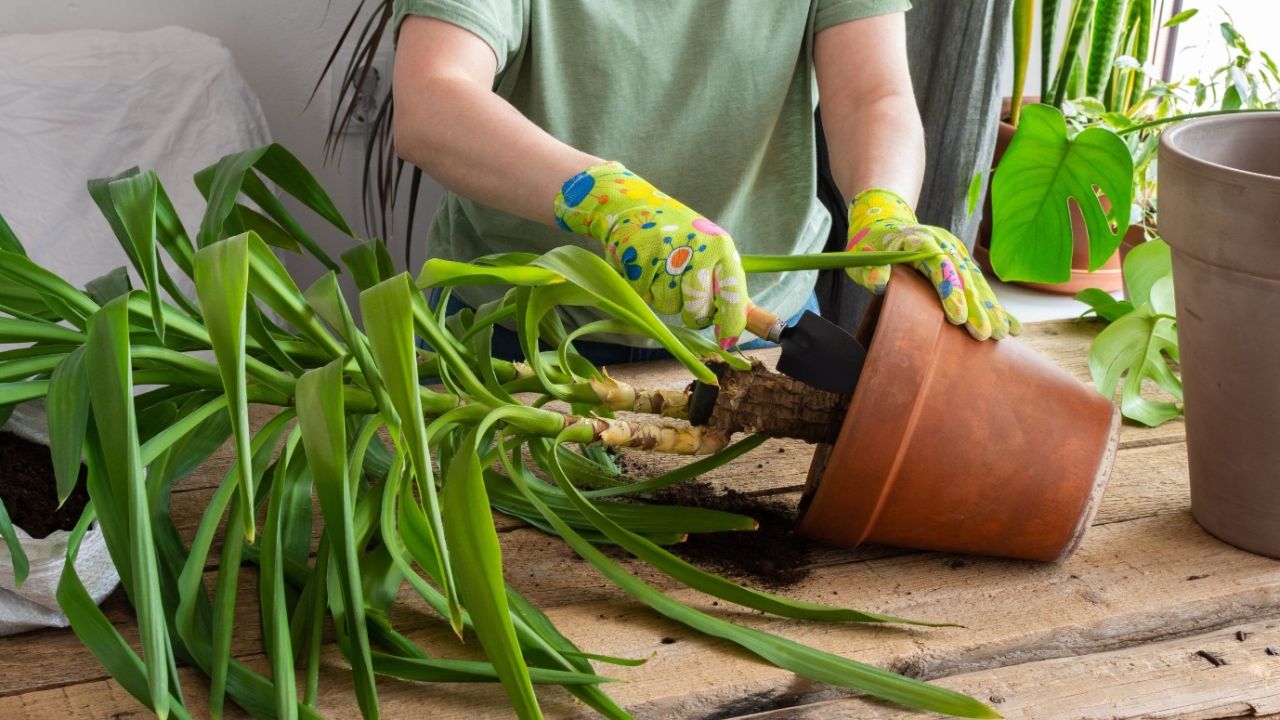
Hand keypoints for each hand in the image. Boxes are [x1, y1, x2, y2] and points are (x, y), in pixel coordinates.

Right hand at [553, 162, 748, 348]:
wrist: (633, 204)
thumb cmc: (678, 236)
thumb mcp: (709, 250)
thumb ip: (724, 284)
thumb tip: (739, 327)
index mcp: (721, 247)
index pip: (733, 295)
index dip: (731, 323)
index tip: (726, 340)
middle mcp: (698, 249)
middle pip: (698, 311)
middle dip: (691, 313)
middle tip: (684, 294)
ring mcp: (667, 253)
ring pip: (668, 307)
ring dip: (663, 298)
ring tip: (661, 271)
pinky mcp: (639, 259)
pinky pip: (644, 297)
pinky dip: (642, 289)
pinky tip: (643, 267)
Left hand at [844, 189, 1020, 339]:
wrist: (885, 225)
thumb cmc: (870, 248)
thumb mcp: (862, 258)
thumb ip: (870, 269)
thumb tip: (879, 280)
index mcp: (918, 240)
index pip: (937, 265)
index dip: (948, 291)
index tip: (957, 317)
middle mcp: (942, 244)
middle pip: (962, 277)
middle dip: (975, 307)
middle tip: (985, 334)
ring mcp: (955, 252)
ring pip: (976, 282)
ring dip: (990, 309)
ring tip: (1002, 334)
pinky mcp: (962, 262)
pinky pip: (980, 286)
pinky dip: (995, 306)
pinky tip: (1013, 326)